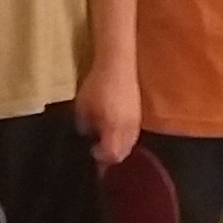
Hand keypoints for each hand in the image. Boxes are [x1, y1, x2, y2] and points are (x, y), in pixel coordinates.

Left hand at [77, 55, 140, 169]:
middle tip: (98, 150)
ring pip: (130, 144)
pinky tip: (114, 129)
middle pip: (123, 153)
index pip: (112, 154)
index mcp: (114, 128)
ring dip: (118, 147)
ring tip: (105, 140)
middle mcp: (128, 128)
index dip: (101, 158)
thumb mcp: (83, 107)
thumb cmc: (97, 86)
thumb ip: (85, 127)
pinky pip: (133, 134)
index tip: (91, 150)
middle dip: (110, 156)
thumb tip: (88, 136)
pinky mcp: (138, 114)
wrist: (117, 65)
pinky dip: (124, 138)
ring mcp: (136, 121)